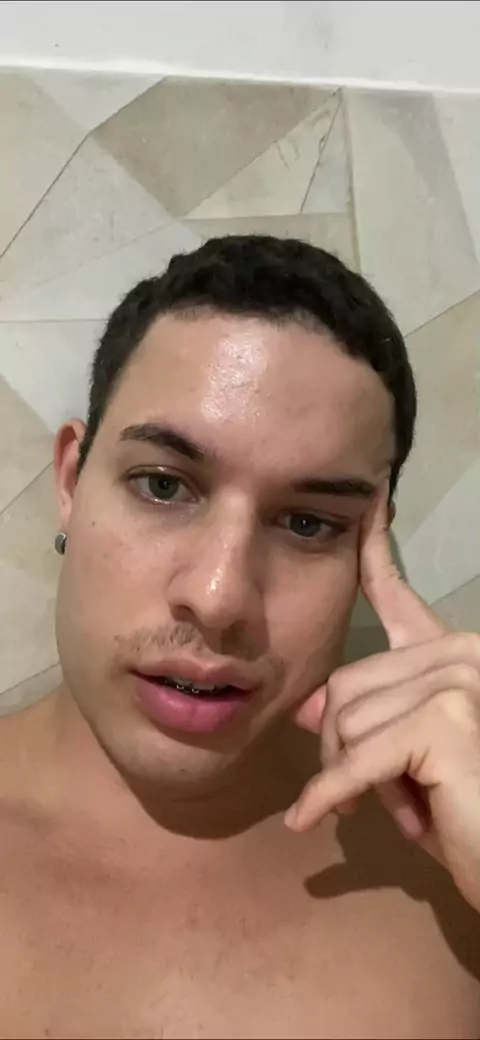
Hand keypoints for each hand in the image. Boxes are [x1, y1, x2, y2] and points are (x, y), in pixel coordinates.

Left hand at [286, 481, 479, 910]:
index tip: (369, 501)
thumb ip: (366, 724)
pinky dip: (330, 795)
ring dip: (353, 779)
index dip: (374, 549)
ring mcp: (459, 681)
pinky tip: (311, 821)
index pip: (397, 594)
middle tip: (376, 794)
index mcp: (450, 654)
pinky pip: (355, 759)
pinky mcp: (447, 721)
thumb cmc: (467, 816)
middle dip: (342, 748)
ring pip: (345, 723)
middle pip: (344, 684)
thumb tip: (304, 706)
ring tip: (408, 806)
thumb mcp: (402, 764)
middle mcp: (460, 653)